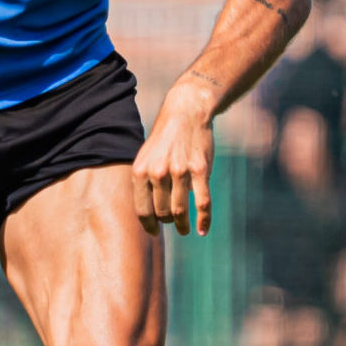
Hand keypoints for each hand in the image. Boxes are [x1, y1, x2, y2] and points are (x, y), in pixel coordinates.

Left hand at [132, 80, 216, 235]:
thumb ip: (145, 182)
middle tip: (173, 226)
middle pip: (162, 212)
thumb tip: (149, 213)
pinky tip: (203, 229)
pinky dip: (204, 220)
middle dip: (167, 223)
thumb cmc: (165, 139)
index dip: (148, 225)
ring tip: (185, 230)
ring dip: (183, 226)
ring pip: (180, 212)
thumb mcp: (146, 157)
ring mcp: (180, 171)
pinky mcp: (200, 170)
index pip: (142, 210)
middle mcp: (158, 172)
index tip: (154, 232)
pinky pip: (203, 203)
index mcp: (141, 171)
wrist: (185, 113)